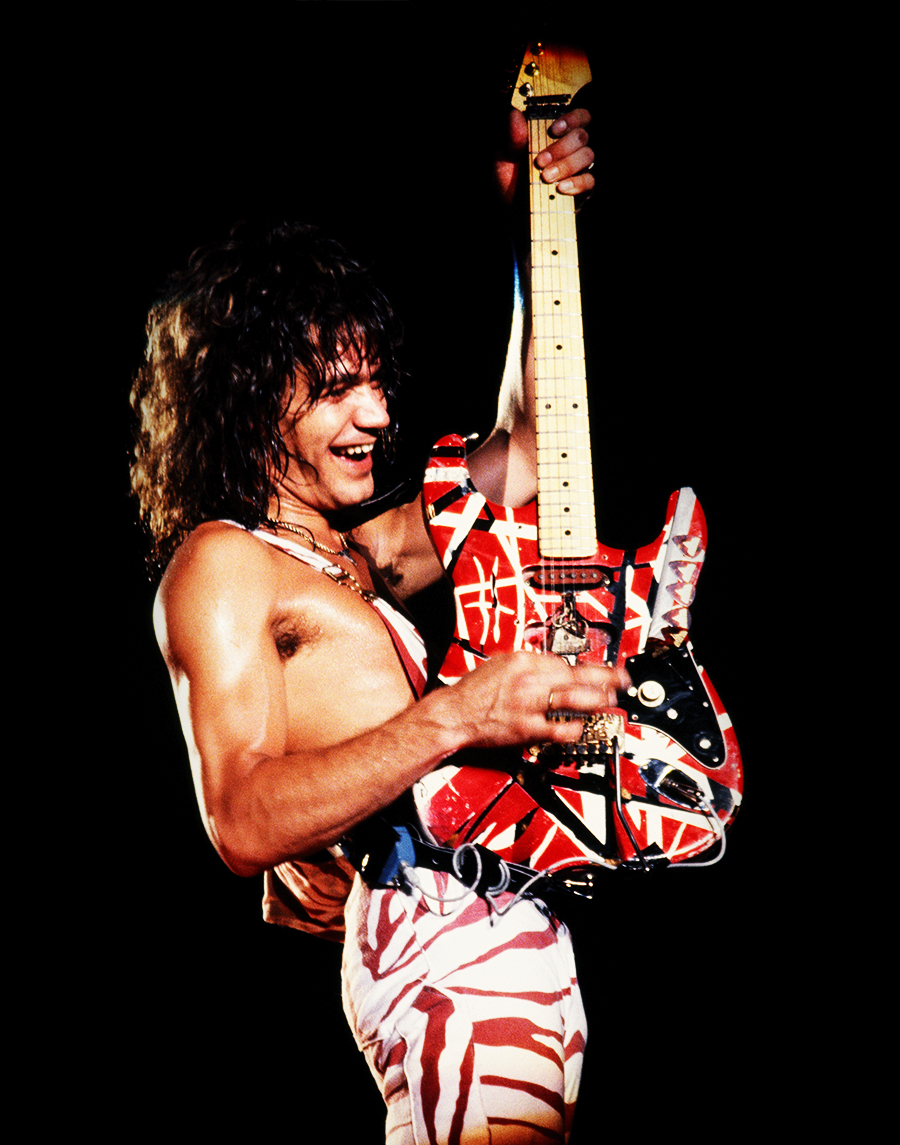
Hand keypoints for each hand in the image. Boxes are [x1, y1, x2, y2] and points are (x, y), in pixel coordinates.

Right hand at [449, 651, 628, 749]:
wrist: (455, 714)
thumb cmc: (474, 691)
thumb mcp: (500, 663)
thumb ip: (527, 663)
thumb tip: (551, 665)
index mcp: (522, 660)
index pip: (563, 661)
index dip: (584, 668)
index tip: (598, 670)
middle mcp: (529, 679)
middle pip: (577, 676)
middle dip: (604, 679)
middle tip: (621, 681)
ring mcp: (529, 704)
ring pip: (574, 700)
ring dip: (598, 700)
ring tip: (611, 701)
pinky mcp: (527, 728)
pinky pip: (559, 728)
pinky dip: (575, 728)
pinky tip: (583, 728)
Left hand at [495, 108, 594, 205]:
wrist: (513, 212)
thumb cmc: (511, 182)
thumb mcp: (506, 159)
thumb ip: (512, 138)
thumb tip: (514, 115)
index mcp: (556, 135)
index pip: (578, 117)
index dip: (571, 118)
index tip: (554, 129)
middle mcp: (571, 149)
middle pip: (581, 136)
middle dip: (560, 147)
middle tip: (541, 161)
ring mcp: (578, 169)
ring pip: (587, 156)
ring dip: (566, 164)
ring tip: (546, 177)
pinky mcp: (582, 190)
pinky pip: (589, 181)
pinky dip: (575, 183)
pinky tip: (560, 188)